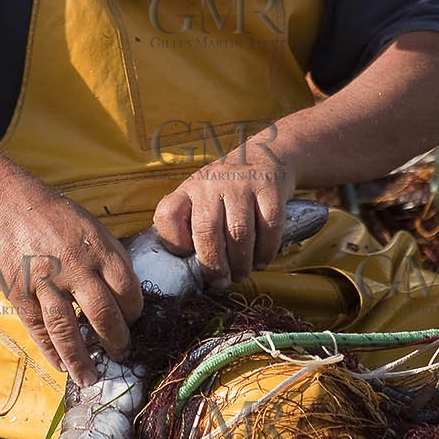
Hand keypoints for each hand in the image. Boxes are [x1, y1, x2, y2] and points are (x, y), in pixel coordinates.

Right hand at [0, 177, 142, 387]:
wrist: (7, 204)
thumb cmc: (56, 217)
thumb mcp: (93, 228)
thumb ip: (110, 259)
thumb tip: (126, 296)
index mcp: (100, 250)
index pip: (128, 291)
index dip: (134, 312)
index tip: (132, 321)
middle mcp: (76, 269)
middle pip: (104, 315)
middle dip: (116, 340)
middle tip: (121, 354)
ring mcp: (46, 283)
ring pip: (68, 330)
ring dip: (82, 359)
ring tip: (91, 378)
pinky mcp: (21, 293)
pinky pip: (38, 329)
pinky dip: (50, 350)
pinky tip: (61, 365)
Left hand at [152, 137, 296, 288]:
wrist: (265, 156)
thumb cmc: (227, 189)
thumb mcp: (200, 196)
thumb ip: (189, 223)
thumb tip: (187, 266)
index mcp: (189, 189)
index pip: (169, 213)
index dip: (174, 241)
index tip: (187, 258)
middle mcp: (212, 184)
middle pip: (206, 230)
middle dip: (214, 265)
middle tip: (220, 283)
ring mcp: (242, 184)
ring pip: (239, 232)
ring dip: (240, 262)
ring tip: (241, 274)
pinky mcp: (269, 188)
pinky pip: (268, 227)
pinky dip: (265, 251)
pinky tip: (261, 261)